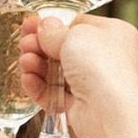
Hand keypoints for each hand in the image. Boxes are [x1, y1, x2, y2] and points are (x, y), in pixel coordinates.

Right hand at [27, 11, 137, 137]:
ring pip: (57, 72)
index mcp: (113, 34)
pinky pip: (55, 93)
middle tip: (24, 43)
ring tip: (25, 61)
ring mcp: (93, 84)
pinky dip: (39, 85)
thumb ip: (54, 32)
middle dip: (40, 46)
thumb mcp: (74, 36)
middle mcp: (105, 59)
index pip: (79, 26)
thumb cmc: (101, 66)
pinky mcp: (80, 107)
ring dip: (37, 64)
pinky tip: (27, 78)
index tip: (33, 25)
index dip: (55, 26)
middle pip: (64, 49)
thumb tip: (43, 27)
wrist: (109, 112)